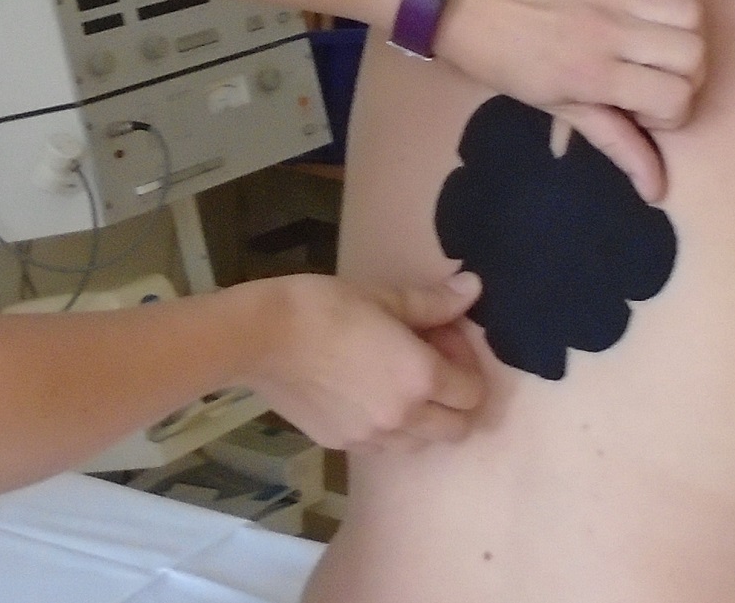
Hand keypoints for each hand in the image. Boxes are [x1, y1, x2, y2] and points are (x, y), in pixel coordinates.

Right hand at [243, 272, 485, 451]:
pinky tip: (368, 394)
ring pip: (422, 444)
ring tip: (398, 381)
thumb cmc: (325, 307)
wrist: (261, 337)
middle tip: (432, 365)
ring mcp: (371, 437)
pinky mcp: (341, 445)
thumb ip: (434, 302)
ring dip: (425, 418)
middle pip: (457, 429)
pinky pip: (384, 447)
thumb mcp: (384, 297)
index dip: (466, 363)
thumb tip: (472, 288)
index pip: (473, 392)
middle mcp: (403, 418)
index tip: (444, 339)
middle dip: (456, 401)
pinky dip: (390, 428)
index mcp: (421, 379)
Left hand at [434, 0, 704, 200]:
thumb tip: (657, 191)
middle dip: (686, 77)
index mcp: (594, 74)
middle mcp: (611, 31)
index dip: (673, 113)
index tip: (644, 112)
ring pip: (693, 11)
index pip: (676, 96)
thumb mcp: (558, 109)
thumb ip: (614, 142)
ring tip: (657, 46)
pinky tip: (660, 8)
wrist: (467, 5)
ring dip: (688, 35)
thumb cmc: (507, 64)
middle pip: (694, 53)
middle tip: (654, 81)